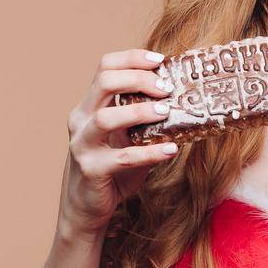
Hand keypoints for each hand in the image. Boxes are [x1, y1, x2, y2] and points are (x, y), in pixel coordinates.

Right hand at [60, 48, 179, 234]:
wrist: (87, 209)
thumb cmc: (112, 171)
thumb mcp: (128, 140)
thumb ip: (145, 123)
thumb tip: (186, 106)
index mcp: (89, 106)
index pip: (105, 67)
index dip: (132, 58)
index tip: (160, 60)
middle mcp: (81, 120)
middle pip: (104, 82)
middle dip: (138, 79)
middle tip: (166, 88)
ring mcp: (83, 144)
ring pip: (106, 117)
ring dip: (139, 111)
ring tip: (166, 111)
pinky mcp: (92, 170)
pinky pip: (122, 157)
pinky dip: (149, 152)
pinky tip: (170, 150)